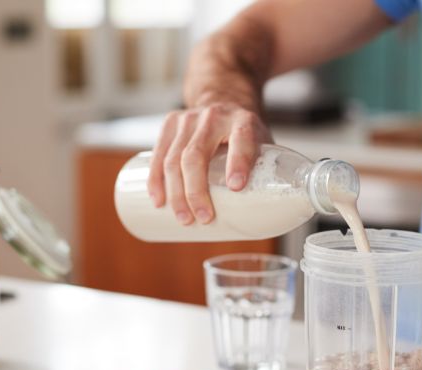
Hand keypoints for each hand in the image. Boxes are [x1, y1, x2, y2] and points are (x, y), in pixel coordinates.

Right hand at [147, 103, 271, 224]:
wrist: (223, 100)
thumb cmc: (244, 134)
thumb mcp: (261, 143)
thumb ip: (263, 171)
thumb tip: (265, 216)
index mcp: (243, 121)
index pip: (241, 139)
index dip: (238, 162)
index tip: (236, 187)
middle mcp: (214, 116)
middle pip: (196, 155)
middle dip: (197, 191)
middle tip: (204, 218)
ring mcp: (188, 118)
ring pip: (174, 159)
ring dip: (176, 193)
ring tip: (184, 218)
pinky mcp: (169, 123)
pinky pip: (157, 155)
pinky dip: (156, 180)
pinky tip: (158, 200)